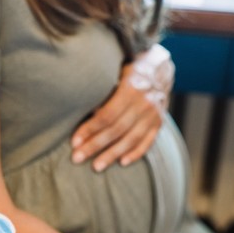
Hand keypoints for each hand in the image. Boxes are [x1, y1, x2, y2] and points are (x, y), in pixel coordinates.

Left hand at [71, 44, 174, 171]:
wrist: (158, 66)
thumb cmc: (127, 67)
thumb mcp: (114, 70)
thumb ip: (102, 89)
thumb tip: (82, 109)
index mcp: (131, 88)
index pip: (107, 115)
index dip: (89, 129)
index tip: (74, 141)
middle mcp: (144, 103)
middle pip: (116, 130)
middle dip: (95, 145)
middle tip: (77, 158)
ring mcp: (154, 114)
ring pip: (131, 139)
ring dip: (112, 154)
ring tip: (96, 166)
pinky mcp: (159, 122)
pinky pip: (148, 141)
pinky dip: (136, 153)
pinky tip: (122, 163)